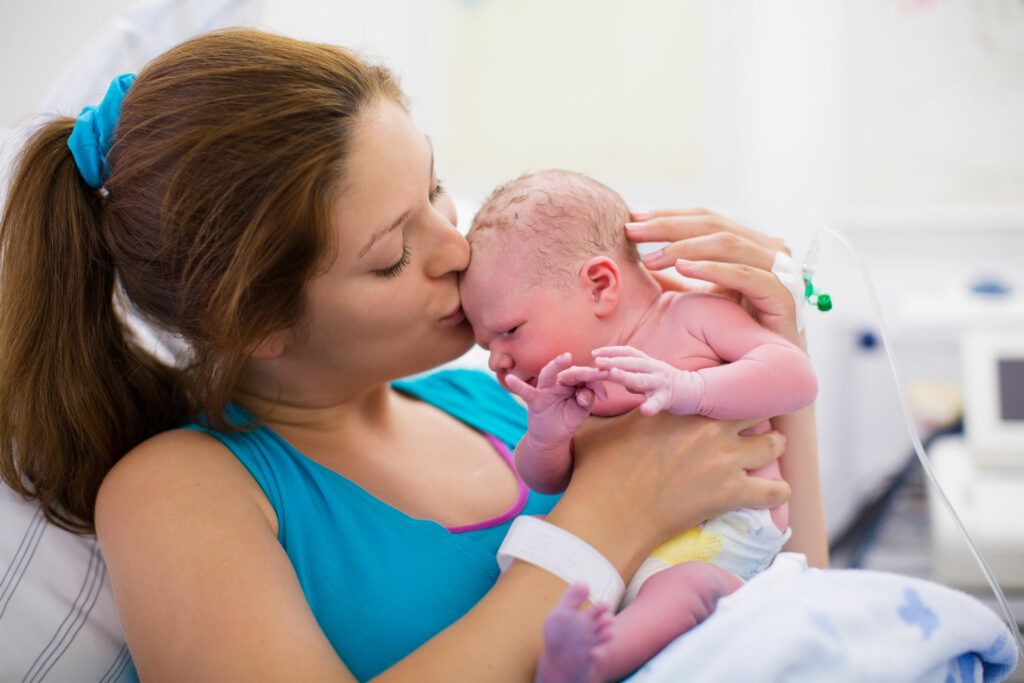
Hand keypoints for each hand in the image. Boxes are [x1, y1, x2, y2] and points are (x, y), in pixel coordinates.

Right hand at [505, 353, 607, 444]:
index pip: (586, 378)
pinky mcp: (534, 400)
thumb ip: (587, 400)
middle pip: (571, 373)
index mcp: (573, 383)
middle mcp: (559, 382)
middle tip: (599, 372)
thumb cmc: (567, 419)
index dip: (597, 384)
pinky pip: (525, 391)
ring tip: (565, 357)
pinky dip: (517, 385)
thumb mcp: (581, 411)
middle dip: (585, 373)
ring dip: (556, 365)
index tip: (605, 396)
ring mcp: (545, 389)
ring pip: (549, 374)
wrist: (553, 438)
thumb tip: (585, 393)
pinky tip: (510, 379)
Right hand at [558, 410, 789, 565]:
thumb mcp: (599, 429)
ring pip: (773, 444)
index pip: (720, 389)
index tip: (726, 407)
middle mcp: (708, 426)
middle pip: (754, 411)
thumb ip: (605, 411)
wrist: (609, 513)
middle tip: (750, 430)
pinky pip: (776, 490)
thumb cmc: (599, 471)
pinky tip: (773, 493)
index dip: (726, 399)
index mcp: (680, 407)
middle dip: (755, 419)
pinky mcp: (732, 492)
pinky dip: (777, 492)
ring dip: (771, 449)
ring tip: (765, 455)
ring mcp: (724, 458)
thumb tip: (584, 394)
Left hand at [592, 346, 701, 415]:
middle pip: (632, 363)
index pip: (628, 352)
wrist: (693, 391)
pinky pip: (659, 402)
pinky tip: (644, 410)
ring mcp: (661, 383)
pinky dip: (651, 406)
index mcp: (647, 362)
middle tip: (596, 362)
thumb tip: (608, 371)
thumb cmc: (663, 383)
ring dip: (626, 377)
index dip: (611, 351)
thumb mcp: (646, 374)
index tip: (594, 352)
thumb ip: (630, 372)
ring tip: (612, 375)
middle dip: (614, 361)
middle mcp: (654, 369)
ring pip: (642, 379)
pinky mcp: (668, 397)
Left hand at [625, 208, 799, 345]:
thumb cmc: (734, 338)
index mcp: (748, 246)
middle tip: (632, 231)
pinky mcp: (784, 295)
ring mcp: (780, 270)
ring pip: (728, 243)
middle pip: (714, 225)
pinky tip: (683, 268)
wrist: (771, 373)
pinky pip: (746, 275)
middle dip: (668, 226)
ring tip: (650, 259)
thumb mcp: (699, 301)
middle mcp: (767, 251)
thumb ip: (677, 281)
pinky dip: (713, 269)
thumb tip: (637, 263)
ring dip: (684, 247)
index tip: (633, 219)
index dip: (669, 216)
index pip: (706, 219)